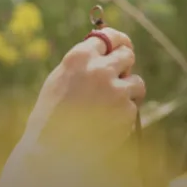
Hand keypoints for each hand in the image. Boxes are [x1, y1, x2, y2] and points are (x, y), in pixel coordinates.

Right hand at [17, 27, 146, 160]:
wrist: (52, 149)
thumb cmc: (50, 117)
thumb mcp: (58, 81)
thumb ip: (81, 66)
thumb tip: (106, 55)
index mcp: (78, 58)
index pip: (107, 38)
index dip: (117, 41)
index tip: (122, 45)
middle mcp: (99, 69)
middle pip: (127, 55)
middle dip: (125, 65)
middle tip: (121, 75)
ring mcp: (116, 90)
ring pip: (137, 82)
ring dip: (128, 92)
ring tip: (110, 107)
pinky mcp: (127, 111)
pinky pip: (133, 107)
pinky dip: (124, 115)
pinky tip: (106, 124)